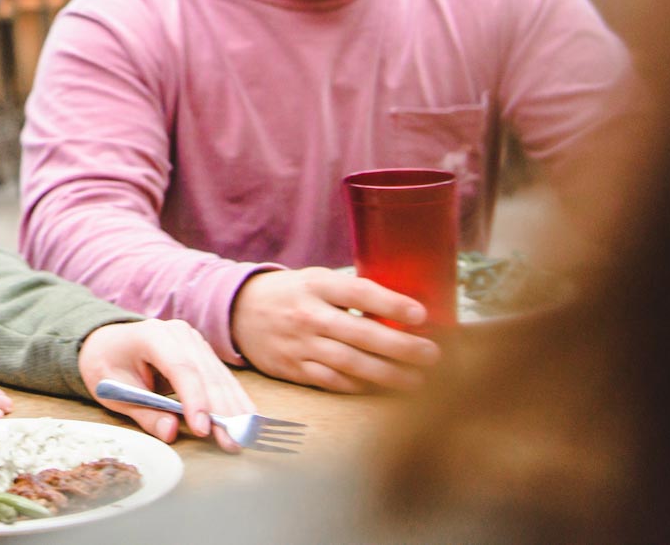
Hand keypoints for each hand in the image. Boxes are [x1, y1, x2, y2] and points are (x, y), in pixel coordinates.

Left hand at [78, 320, 251, 450]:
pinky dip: (235, 400)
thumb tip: (171, 432)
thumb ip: (143, 412)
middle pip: (206, 374)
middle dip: (221, 411)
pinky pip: (222, 379)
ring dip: (234, 409)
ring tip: (244, 437)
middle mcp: (179, 334)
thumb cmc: (107, 366)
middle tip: (232, 442)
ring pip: (220, 377)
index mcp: (152, 335)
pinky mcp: (203, 353)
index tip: (203, 429)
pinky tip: (248, 420)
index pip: (181, 368)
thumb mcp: (114, 392)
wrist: (107, 343)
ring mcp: (194, 341)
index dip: (195, 399)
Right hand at [230, 268, 441, 393]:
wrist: (237, 312)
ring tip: (417, 381)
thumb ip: (350, 293)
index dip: (391, 304)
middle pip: (360, 334)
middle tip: (432, 355)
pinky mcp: (294, 369)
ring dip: (388, 374)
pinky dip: (360, 387)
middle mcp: (307, 315)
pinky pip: (332, 382)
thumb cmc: (291, 294)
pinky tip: (382, 389)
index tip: (421, 315)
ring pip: (350, 364)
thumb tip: (401, 310)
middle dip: (401, 347)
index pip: (358, 292)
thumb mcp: (315, 280)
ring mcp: (300, 344)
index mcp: (315, 285)